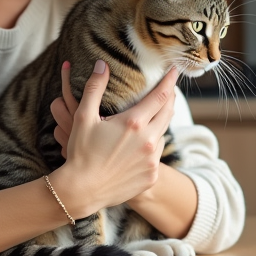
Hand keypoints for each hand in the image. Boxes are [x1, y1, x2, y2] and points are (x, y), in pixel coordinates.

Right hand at [48, 60, 179, 215]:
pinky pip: (156, 155)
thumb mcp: (83, 117)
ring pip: (163, 134)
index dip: (169, 81)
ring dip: (161, 121)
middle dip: (170, 98)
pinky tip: (144, 143)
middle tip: (169, 88)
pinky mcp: (151, 175)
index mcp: (133, 123)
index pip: (161, 96)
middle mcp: (148, 141)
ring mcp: (152, 160)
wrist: (82, 190)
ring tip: (156, 114)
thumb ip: (94, 88)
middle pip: (168, 112)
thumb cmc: (81, 152)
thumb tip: (102, 65)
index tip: (174, 70)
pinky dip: (153, 145)